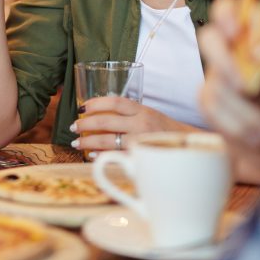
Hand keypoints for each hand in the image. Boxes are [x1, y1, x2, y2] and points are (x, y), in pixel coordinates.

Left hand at [69, 97, 191, 153]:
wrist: (186, 147)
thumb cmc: (164, 130)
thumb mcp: (149, 114)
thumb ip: (129, 113)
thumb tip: (101, 113)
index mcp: (142, 110)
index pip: (114, 102)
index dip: (95, 103)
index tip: (82, 108)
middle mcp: (140, 124)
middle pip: (106, 121)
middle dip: (85, 125)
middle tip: (73, 127)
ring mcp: (139, 141)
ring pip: (107, 140)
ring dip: (88, 141)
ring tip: (77, 142)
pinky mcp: (139, 157)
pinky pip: (115, 156)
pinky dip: (101, 155)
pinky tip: (91, 155)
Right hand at [198, 0, 259, 180]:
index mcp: (255, 40)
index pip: (231, 10)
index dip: (227, 14)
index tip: (238, 31)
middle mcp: (231, 54)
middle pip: (209, 38)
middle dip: (223, 61)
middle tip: (245, 86)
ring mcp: (217, 78)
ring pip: (216, 85)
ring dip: (246, 113)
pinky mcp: (208, 103)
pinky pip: (212, 109)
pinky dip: (237, 125)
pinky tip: (257, 136)